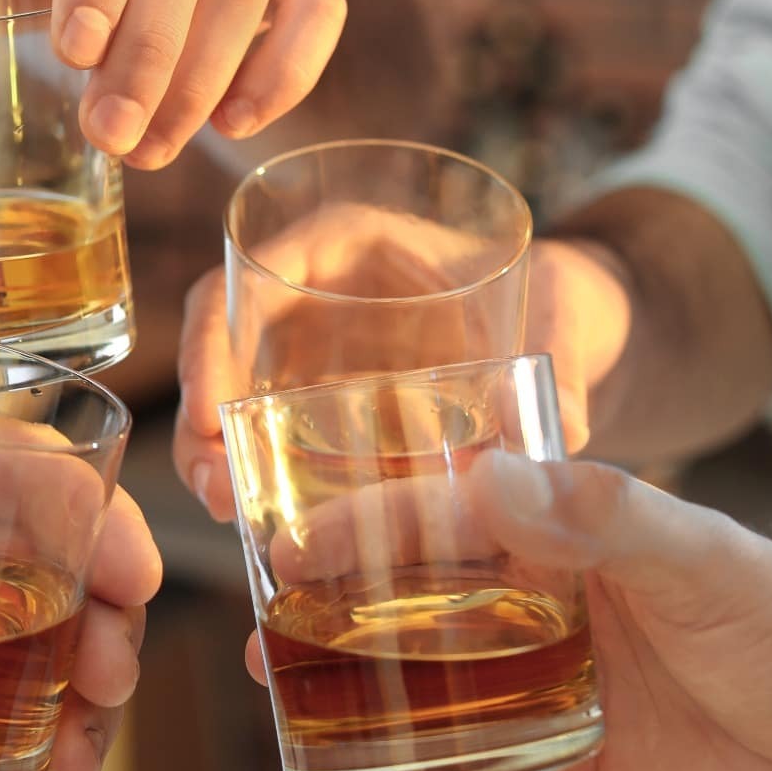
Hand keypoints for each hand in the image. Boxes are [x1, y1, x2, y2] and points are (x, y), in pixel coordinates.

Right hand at [174, 224, 631, 521]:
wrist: (570, 328)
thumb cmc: (558, 296)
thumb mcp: (563, 316)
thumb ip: (565, 365)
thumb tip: (567, 432)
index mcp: (354, 244)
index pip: (256, 272)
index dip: (216, 336)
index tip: (209, 405)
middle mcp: (317, 292)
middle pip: (223, 338)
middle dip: (201, 413)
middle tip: (216, 487)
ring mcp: (315, 349)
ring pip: (233, 390)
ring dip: (214, 450)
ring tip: (230, 513)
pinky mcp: (326, 402)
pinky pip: (271, 431)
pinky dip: (256, 472)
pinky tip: (264, 526)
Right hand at [252, 455, 771, 770]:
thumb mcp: (706, 557)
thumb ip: (603, 516)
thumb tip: (485, 475)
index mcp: (564, 546)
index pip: (441, 524)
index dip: (361, 528)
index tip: (292, 538)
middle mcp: (540, 618)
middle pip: (410, 613)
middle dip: (331, 619)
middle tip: (265, 632)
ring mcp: (546, 702)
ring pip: (423, 700)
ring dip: (355, 701)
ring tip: (288, 699)